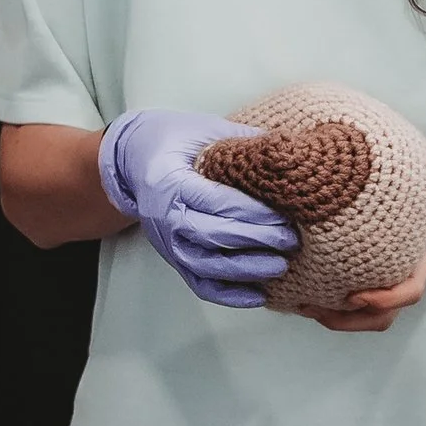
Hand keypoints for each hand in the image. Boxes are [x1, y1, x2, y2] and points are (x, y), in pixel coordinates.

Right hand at [99, 108, 298, 307]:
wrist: (132, 162)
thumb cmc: (172, 141)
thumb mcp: (205, 130)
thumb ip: (245, 141)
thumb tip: (292, 152)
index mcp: (170, 181)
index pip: (215, 201)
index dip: (252, 212)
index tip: (285, 214)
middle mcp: (164, 217)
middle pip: (212, 236)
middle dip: (256, 240)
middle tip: (291, 239)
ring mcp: (167, 242)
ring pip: (206, 266)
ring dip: (245, 270)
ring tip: (280, 266)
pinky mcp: (173, 258)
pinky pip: (199, 285)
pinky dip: (229, 295)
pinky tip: (259, 295)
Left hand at [309, 140, 425, 332]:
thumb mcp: (424, 160)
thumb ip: (391, 155)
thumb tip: (347, 139)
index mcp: (421, 247)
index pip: (410, 288)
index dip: (384, 299)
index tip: (356, 295)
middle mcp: (409, 265)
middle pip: (385, 314)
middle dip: (346, 318)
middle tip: (306, 303)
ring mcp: (398, 268)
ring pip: (375, 313)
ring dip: (340, 317)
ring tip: (302, 303)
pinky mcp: (386, 263)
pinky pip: (366, 292)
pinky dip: (340, 301)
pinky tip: (310, 285)